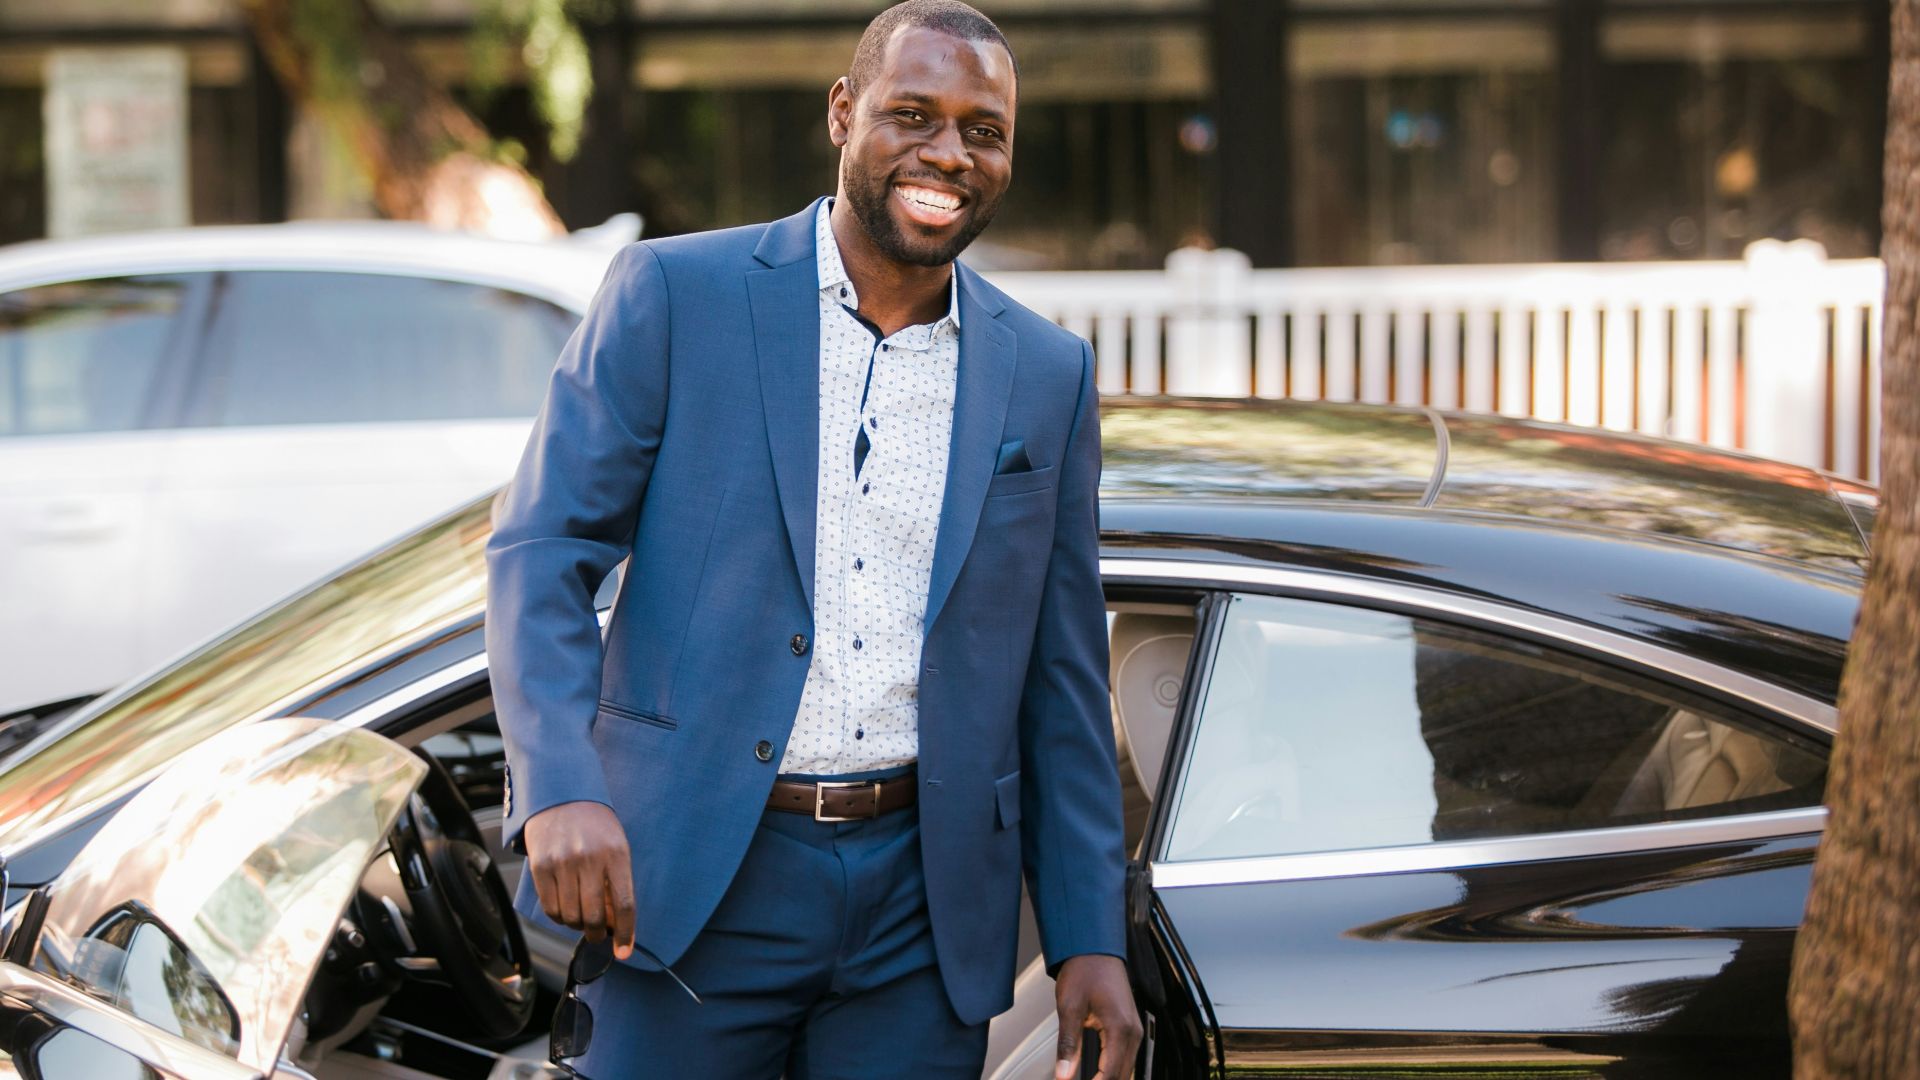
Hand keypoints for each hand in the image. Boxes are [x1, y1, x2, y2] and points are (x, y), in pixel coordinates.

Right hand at [524, 801, 635, 959]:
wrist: (562, 795)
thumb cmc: (596, 825)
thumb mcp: (617, 846)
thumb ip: (617, 882)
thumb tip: (615, 924)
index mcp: (616, 854)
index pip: (624, 904)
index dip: (626, 933)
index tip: (624, 951)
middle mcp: (589, 859)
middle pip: (594, 916)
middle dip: (598, 934)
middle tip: (599, 934)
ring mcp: (562, 863)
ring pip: (571, 916)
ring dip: (578, 926)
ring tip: (582, 918)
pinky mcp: (540, 866)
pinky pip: (550, 908)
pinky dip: (559, 918)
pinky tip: (565, 910)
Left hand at [1054, 954, 1141, 1079]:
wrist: (1095, 947)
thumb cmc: (1084, 970)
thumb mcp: (1069, 1008)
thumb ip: (1068, 1045)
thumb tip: (1063, 1075)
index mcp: (1120, 1028)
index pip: (1111, 1074)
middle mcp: (1132, 1031)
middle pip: (1122, 1075)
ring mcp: (1134, 1028)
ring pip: (1126, 1068)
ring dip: (1108, 1078)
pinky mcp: (1129, 1025)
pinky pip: (1125, 1057)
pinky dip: (1112, 1069)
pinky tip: (1098, 1074)